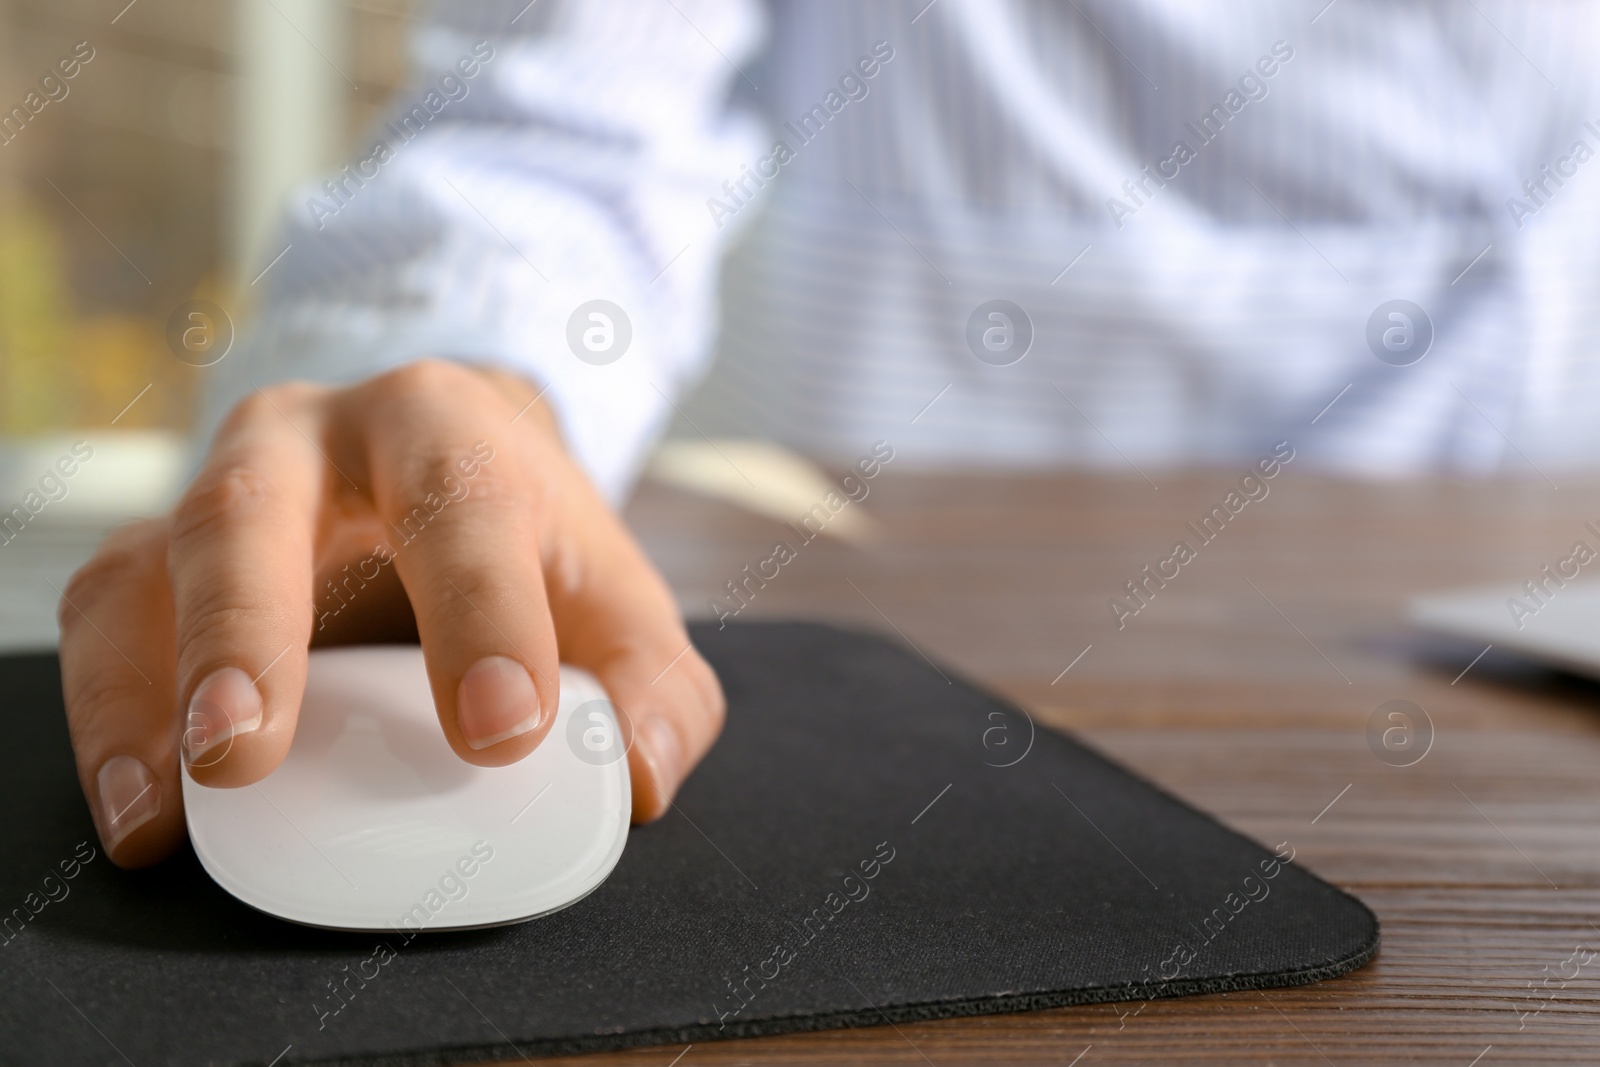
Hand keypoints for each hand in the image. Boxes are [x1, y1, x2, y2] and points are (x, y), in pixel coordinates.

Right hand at [58, 360, 724, 867]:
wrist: (448, 463)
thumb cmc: (529, 540)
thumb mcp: (612, 594)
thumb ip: (655, 684)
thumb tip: (641, 775)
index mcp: (445, 430)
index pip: (462, 508)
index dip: (483, 616)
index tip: (503, 729)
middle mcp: (312, 441)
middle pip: (257, 509)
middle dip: (247, 626)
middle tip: (246, 748)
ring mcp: (221, 492)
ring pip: (152, 563)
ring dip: (146, 683)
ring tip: (169, 799)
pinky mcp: (161, 557)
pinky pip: (109, 619)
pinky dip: (107, 711)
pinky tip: (141, 807)